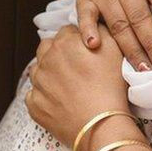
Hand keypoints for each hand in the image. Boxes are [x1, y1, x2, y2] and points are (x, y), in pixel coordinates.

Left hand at [26, 25, 129, 146]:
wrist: (101, 125)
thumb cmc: (112, 87)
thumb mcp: (116, 49)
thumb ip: (102, 30)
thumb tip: (93, 25)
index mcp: (65, 42)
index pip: (67, 31)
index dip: (78, 40)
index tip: (88, 50)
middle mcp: (46, 59)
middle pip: (48, 47)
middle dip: (59, 52)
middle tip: (77, 66)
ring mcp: (37, 83)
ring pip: (39, 70)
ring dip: (50, 73)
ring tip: (70, 85)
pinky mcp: (34, 104)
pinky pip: (35, 94)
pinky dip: (45, 96)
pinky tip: (62, 101)